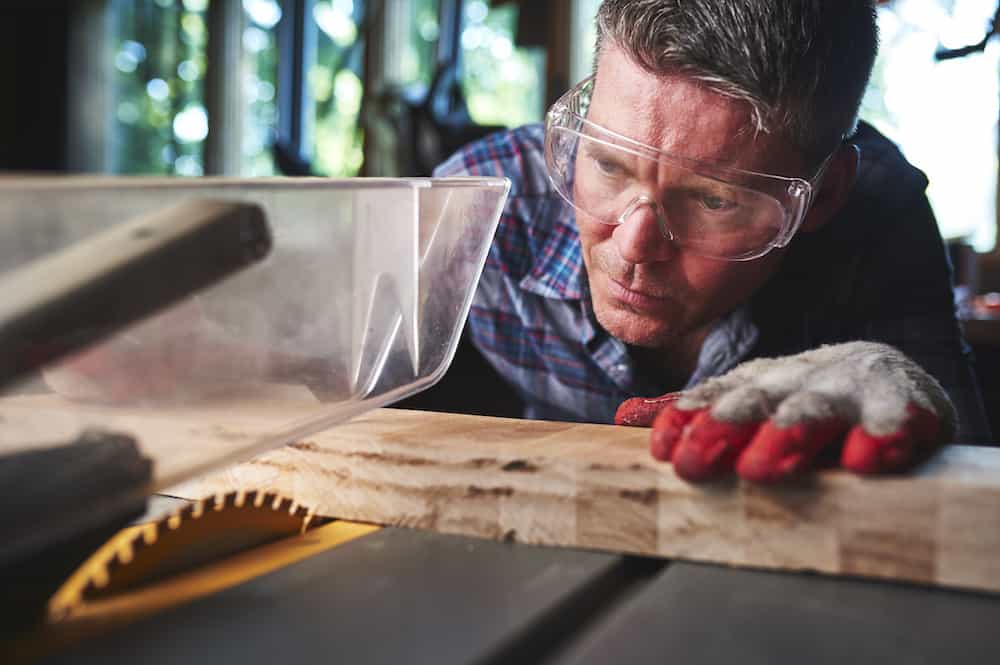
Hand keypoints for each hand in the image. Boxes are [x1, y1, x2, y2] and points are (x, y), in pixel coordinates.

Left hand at [615, 342, 955, 482]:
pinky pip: (895, 420)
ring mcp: (849, 389)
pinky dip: (882, 435)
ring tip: (761, 465)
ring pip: (813, 410)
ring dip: (785, 434)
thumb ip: (695, 415)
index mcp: (754, 383)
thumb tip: (620, 418)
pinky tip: (866, 458)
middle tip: (695, 463)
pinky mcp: (905, 405)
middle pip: (754, 402)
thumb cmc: (801, 401)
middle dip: (722, 428)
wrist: (889, 376)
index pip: (711, 399)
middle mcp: (794, 380)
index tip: (662, 449)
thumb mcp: (748, 404)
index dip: (685, 420)